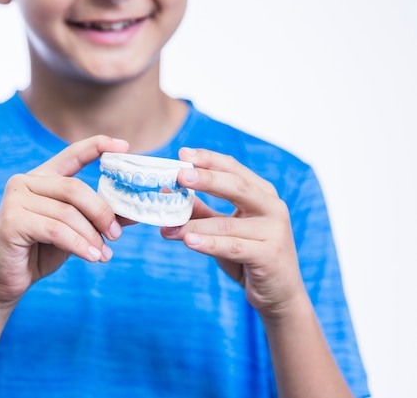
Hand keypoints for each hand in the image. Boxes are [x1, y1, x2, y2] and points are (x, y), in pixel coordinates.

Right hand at [0, 135, 129, 307]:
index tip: (125, 146)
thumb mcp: (73, 231)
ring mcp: (15, 199)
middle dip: (101, 212)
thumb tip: (131, 215)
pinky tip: (92, 257)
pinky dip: (79, 245)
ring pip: (67, 213)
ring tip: (104, 254)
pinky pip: (56, 230)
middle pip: (74, 188)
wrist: (3, 282)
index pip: (72, 154)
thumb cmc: (38, 253)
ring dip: (91, 236)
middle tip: (117, 235)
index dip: (98, 146)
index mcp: (41, 178)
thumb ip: (95, 219)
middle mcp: (25, 182)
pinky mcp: (12, 221)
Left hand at [161, 148, 306, 318]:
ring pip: (228, 224)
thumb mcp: (223, 229)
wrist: (279, 293)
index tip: (183, 153)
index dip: (209, 159)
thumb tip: (167, 193)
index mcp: (261, 193)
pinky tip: (189, 241)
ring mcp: (274, 231)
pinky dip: (209, 244)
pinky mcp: (270, 256)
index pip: (234, 168)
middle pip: (237, 187)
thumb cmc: (249, 255)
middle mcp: (272, 207)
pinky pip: (233, 247)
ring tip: (168, 225)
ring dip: (194, 224)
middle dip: (206, 179)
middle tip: (179, 175)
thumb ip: (200, 211)